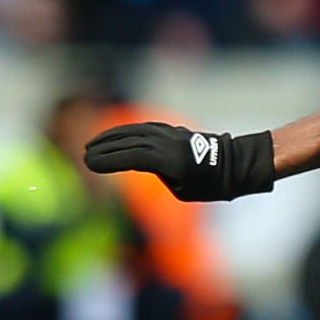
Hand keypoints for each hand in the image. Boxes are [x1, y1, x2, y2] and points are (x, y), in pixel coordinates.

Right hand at [84, 122, 274, 201]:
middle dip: (104, 147)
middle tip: (85, 154)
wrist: (235, 165)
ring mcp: (170, 134)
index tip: (90, 164)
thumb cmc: (210, 184)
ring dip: (112, 136)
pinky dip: (127, 131)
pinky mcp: (173, 131)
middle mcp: (167, 144)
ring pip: (134, 132)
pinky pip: (144, 128)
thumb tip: (140, 162)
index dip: (108, 160)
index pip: (130, 157)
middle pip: (128, 142)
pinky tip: (115, 136)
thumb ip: (158, 175)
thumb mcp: (182, 190)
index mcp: (168, 161)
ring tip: (94, 142)